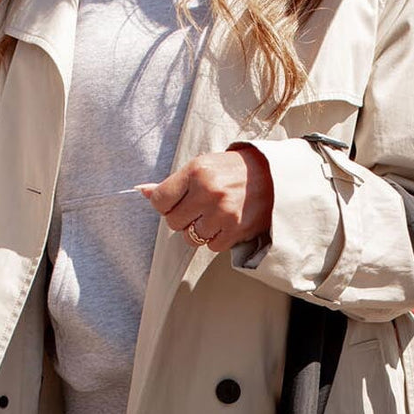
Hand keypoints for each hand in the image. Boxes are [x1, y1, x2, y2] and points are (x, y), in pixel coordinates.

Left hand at [140, 147, 273, 253]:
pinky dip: (216, 239)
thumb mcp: (201, 167)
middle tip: (197, 208)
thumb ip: (172, 183)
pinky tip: (225, 223)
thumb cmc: (231, 170)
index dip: (164, 205)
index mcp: (196, 172)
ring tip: (212, 216)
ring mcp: (223, 213)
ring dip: (198, 231)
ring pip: (191, 238)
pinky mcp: (236, 230)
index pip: (159, 201)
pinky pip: (211, 246)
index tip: (175, 202)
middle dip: (182, 218)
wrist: (271, 176)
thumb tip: (142, 191)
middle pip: (173, 222)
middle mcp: (208, 192)